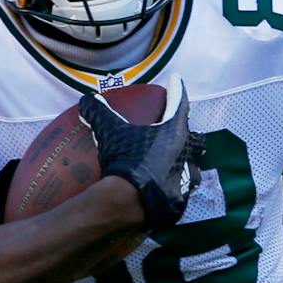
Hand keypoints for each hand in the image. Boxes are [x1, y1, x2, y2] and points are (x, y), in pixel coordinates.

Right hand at [78, 79, 201, 231]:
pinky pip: (181, 192)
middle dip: (190, 135)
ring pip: (193, 168)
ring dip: (186, 164)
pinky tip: (167, 190)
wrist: (129, 202)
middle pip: (195, 139)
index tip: (176, 80)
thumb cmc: (125, 160)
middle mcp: (186, 154)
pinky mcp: (179, 201)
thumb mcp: (109, 132)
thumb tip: (87, 99)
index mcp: (175, 132)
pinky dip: (175, 189)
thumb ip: (99, 112)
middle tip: (180, 133)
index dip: (176, 90)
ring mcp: (185, 180)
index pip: (179, 103)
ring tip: (177, 164)